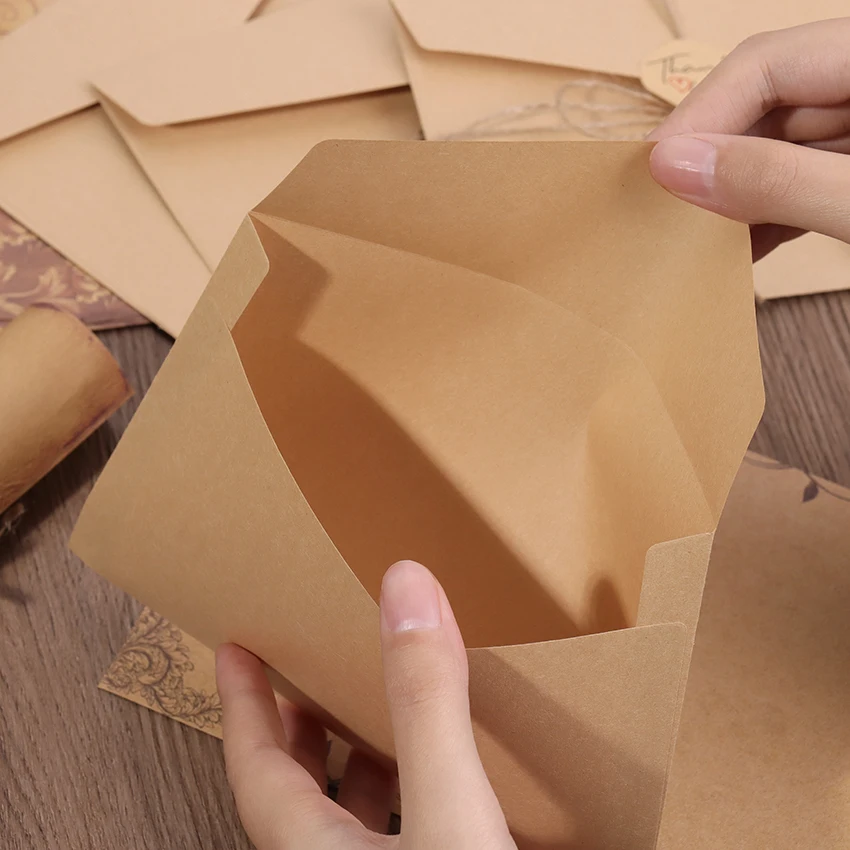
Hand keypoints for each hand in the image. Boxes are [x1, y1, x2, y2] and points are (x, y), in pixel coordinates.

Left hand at [215, 560, 516, 849]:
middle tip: (303, 674)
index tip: (233, 649)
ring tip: (375, 713)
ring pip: (346, 818)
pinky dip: (411, 795)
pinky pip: (401, 834)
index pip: (253, 762)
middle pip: (293, 789)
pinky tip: (447, 781)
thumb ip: (425, 703)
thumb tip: (407, 589)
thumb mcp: (448, 809)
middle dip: (296, 726)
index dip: (242, 700)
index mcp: (313, 848)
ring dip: (354, 763)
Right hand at [648, 19, 849, 258]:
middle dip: (711, 164)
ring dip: (734, 199)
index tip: (652, 175)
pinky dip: (768, 218)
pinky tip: (739, 252)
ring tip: (691, 243)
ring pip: (778, 150)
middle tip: (660, 217)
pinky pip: (802, 182)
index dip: (699, 117)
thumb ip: (778, 180)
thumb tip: (673, 167)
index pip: (764, 65)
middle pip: (765, 107)